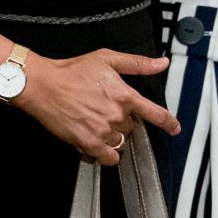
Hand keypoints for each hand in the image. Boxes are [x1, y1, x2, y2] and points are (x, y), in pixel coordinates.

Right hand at [16, 49, 178, 164]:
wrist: (44, 85)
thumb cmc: (71, 71)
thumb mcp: (106, 59)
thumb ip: (137, 64)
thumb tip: (161, 64)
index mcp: (124, 95)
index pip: (155, 114)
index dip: (168, 122)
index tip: (174, 128)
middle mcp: (116, 115)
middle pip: (131, 127)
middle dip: (122, 120)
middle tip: (104, 108)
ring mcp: (103, 131)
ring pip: (120, 142)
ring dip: (112, 135)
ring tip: (96, 122)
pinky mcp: (88, 143)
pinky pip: (108, 157)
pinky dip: (106, 152)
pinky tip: (97, 142)